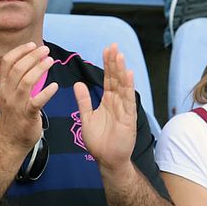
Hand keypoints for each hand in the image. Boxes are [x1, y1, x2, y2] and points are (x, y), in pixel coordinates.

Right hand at [0, 41, 57, 154]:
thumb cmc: (13, 117)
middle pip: (17, 68)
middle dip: (32, 56)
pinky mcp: (27, 115)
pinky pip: (37, 101)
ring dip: (39, 69)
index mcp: (2, 86)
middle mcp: (7, 93)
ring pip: (26, 81)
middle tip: (45, 50)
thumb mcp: (7, 95)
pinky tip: (55, 87)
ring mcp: (17, 104)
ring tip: (50, 61)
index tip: (32, 44)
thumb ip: (13, 80)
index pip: (7, 62)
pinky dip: (47, 92)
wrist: (9, 141)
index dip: (19, 50)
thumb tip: (25, 61)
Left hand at [72, 44, 138, 167]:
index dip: (108, 64)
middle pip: (116, 78)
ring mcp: (124, 109)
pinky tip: (128, 74)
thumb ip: (83, 101)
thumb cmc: (98, 141)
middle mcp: (118, 102)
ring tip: (119, 55)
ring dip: (121, 70)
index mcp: (108, 101)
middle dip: (114, 62)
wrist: (107, 160)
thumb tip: (78, 84)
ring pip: (123, 86)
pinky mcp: (128, 118)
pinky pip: (128, 100)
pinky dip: (128, 87)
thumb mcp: (87, 117)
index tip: (106, 49)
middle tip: (113, 46)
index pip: (108, 79)